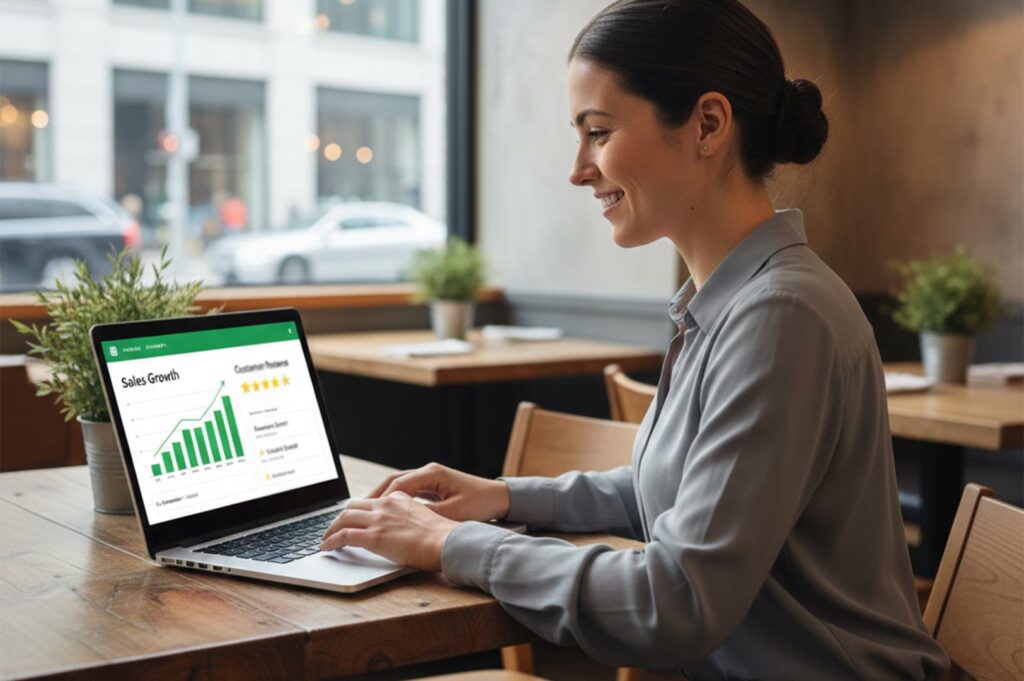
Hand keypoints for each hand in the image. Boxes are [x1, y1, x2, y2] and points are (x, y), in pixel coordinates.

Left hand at [319, 492, 458, 570]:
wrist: (447, 542)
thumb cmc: (442, 537)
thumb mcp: (425, 518)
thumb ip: (408, 519)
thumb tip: (401, 531)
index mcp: (399, 499)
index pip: (371, 501)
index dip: (358, 510)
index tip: (352, 518)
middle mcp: (386, 505)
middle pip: (353, 506)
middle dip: (340, 517)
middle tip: (334, 528)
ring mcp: (379, 520)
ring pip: (344, 518)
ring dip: (331, 528)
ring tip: (326, 538)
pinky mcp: (374, 537)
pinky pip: (344, 536)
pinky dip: (331, 541)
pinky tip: (326, 547)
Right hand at [366, 462, 510, 521]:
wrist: (500, 498)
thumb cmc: (481, 504)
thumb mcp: (454, 513)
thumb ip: (429, 515)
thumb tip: (406, 523)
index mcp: (432, 474)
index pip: (398, 484)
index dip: (380, 499)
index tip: (366, 512)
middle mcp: (428, 472)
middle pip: (393, 481)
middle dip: (373, 496)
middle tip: (354, 511)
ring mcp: (430, 477)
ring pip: (398, 485)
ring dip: (381, 497)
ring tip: (364, 512)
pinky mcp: (433, 485)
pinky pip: (407, 490)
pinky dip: (393, 500)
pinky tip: (385, 513)